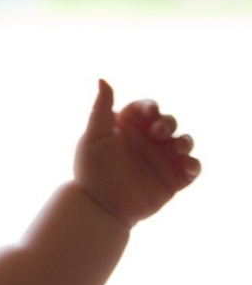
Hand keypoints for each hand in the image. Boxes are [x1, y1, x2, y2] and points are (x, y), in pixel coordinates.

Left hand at [74, 79, 200, 227]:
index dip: (151, 108)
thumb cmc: (92, 169)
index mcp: (129, 127)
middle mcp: (147, 141)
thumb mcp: (94, 136)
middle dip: (169, 123)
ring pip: (184, 142)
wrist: (99, 206)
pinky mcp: (173, 179)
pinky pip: (191, 168)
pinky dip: (193, 165)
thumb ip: (100, 108)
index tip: (151, 113)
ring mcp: (161, 159)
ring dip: (185, 142)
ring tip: (177, 148)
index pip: (146, 109)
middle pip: (169, 123)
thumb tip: (101, 79)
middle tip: (160, 133)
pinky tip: (186, 167)